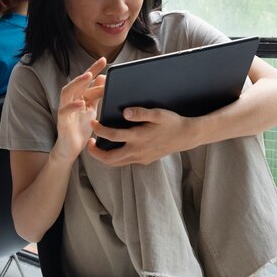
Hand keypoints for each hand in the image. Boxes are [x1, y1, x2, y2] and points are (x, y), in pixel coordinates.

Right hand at [53, 57, 106, 162]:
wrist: (70, 149)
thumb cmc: (80, 129)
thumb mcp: (91, 109)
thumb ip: (95, 95)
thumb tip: (102, 77)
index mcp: (78, 97)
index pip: (86, 80)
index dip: (94, 69)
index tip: (104, 60)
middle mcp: (70, 100)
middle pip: (77, 82)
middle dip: (88, 72)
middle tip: (99, 65)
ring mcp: (65, 110)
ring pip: (67, 92)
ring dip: (77, 83)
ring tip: (88, 76)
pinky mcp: (62, 122)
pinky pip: (64, 111)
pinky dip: (72, 106)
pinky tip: (81, 103)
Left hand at [88, 107, 203, 165]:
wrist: (186, 136)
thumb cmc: (172, 122)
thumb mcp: (158, 113)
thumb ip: (140, 113)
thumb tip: (124, 112)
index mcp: (138, 137)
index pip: (112, 136)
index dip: (99, 130)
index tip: (93, 122)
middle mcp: (137, 151)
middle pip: (109, 158)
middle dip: (95, 153)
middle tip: (89, 143)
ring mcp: (141, 158)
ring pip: (116, 163)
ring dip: (104, 157)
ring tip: (97, 146)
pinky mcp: (144, 161)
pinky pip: (125, 162)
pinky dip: (115, 157)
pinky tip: (114, 147)